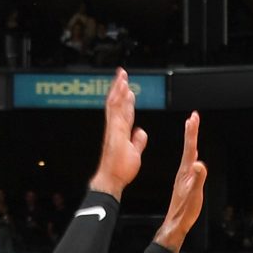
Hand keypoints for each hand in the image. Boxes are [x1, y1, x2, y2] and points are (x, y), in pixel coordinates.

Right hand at [89, 68, 148, 195]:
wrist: (112, 178)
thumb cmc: (121, 169)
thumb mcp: (134, 153)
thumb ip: (137, 141)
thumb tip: (140, 132)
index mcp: (121, 132)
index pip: (124, 111)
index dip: (127, 100)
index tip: (129, 89)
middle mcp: (116, 127)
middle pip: (117, 103)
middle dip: (120, 88)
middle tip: (122, 74)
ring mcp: (114, 128)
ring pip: (115, 103)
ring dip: (119, 88)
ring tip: (122, 75)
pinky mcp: (115, 130)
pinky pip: (117, 111)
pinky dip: (120, 99)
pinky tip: (124, 90)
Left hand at [157, 112, 205, 248]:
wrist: (176, 223)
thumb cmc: (185, 211)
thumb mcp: (194, 195)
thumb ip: (198, 179)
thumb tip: (199, 164)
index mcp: (186, 171)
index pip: (190, 147)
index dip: (192, 132)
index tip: (193, 117)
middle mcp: (184, 171)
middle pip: (188, 147)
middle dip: (191, 131)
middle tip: (193, 117)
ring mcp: (184, 176)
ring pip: (188, 153)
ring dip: (190, 140)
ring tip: (191, 128)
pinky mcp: (185, 181)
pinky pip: (189, 162)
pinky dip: (191, 153)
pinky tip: (193, 154)